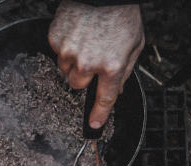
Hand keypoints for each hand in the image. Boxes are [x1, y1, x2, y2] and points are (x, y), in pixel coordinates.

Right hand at [48, 1, 143, 128]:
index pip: (104, 99)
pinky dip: (65, 47)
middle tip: (90, 62)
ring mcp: (69, 52)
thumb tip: (117, 90)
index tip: (94, 125)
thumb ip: (125, 70)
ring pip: (65, 70)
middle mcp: (88, 63)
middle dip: (83, 78)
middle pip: (77, 85)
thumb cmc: (121, 15)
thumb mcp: (135, 44)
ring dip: (72, 62)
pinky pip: (57, 52)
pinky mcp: (56, 40)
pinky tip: (76, 34)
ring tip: (84, 43)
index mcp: (111, 66)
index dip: (99, 114)